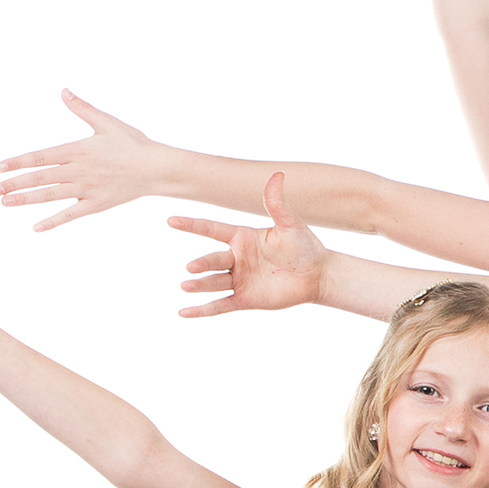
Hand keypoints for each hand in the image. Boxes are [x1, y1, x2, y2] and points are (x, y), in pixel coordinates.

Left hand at [0, 90, 166, 231]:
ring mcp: (87, 189)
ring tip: (5, 203)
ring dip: (26, 199)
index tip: (0, 167)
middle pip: (40, 178)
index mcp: (77, 150)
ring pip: (50, 195)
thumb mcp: (106, 122)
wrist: (157, 168)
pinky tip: (36, 227)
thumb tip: (64, 91)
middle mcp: (79, 171)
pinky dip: (53, 221)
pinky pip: (71, 214)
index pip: (41, 157)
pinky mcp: (97, 204)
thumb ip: (82, 108)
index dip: (19, 162)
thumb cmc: (133, 143)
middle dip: (15, 183)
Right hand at [174, 175, 330, 317]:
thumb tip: (277, 174)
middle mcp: (236, 258)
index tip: (171, 220)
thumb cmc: (304, 246)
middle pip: (213, 260)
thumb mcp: (290, 224)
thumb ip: (277, 203)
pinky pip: (220, 306)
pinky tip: (184, 313)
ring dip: (199, 286)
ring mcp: (239, 280)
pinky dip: (202, 310)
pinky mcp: (245, 299)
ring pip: (214, 283)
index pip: (212, 229)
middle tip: (191, 267)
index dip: (192, 225)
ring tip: (186, 286)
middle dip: (202, 263)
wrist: (317, 275)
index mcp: (242, 237)